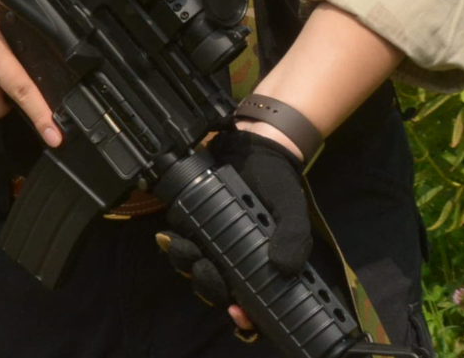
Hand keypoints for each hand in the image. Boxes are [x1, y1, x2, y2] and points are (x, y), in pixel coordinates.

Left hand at [159, 126, 310, 334]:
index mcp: (263, 264)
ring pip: (195, 269)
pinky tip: (170, 237)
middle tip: (207, 271)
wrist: (253, 143)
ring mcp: (212, 241)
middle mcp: (235, 259)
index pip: (254, 305)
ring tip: (186, 251)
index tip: (238, 314)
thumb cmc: (277, 181)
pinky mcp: (192, 221)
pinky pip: (181, 241)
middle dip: (209, 286)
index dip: (245, 319)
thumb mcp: (290, 208)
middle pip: (217, 290)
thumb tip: (285, 267)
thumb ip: (293, 235)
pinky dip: (174, 244)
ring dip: (187, 265)